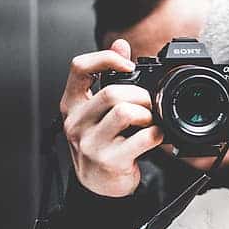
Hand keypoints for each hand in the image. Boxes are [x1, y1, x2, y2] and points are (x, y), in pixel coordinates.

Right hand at [60, 39, 163, 196]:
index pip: (79, 68)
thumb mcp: (99, 111)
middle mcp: (76, 122)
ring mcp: (90, 143)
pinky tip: (155, 137)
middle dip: (140, 96)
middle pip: (111, 92)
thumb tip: (120, 43)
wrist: (99, 186)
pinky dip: (155, 135)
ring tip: (150, 122)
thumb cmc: (102, 144)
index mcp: (72, 104)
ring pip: (125, 112)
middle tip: (150, 106)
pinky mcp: (108, 160)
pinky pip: (140, 138)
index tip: (128, 65)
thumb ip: (108, 76)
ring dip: (147, 114)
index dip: (105, 58)